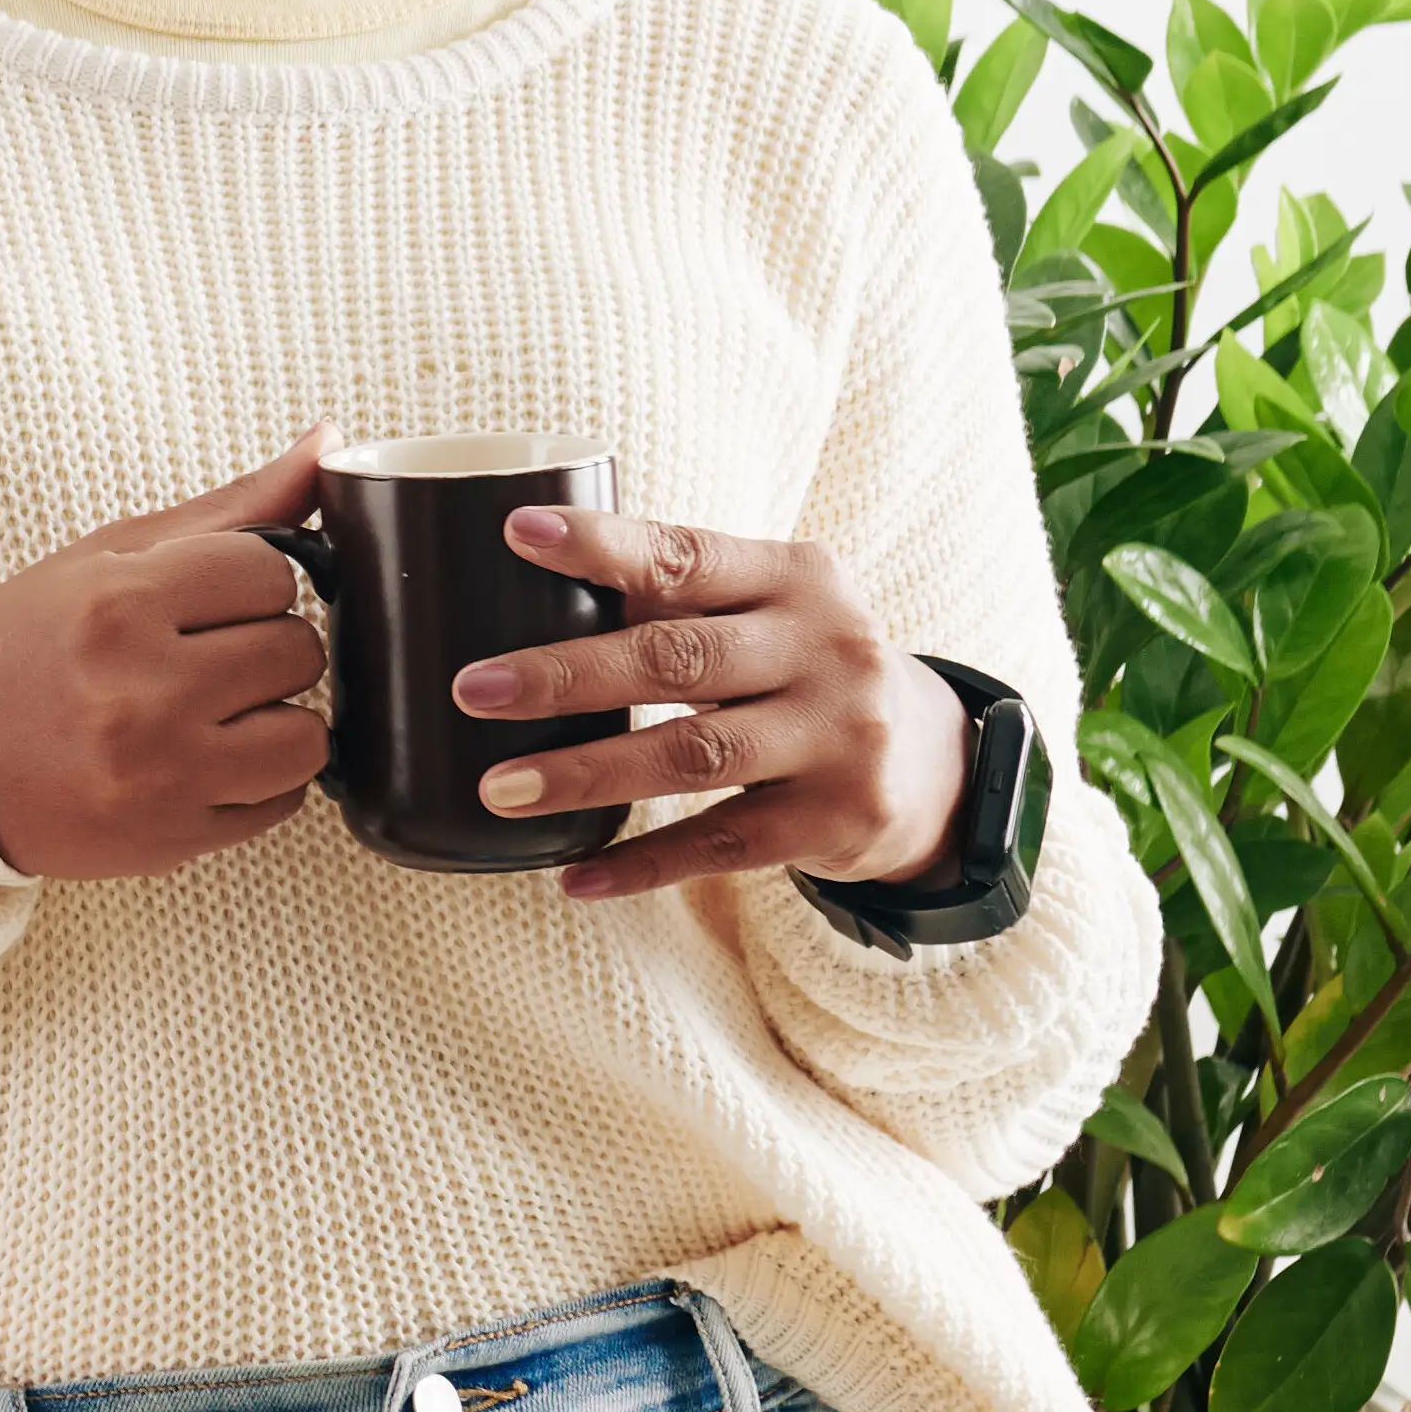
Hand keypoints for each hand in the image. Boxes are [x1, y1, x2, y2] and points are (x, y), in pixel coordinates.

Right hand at [0, 440, 335, 880]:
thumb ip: (233, 507)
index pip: (273, 573)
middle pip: (297, 651)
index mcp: (118, 604)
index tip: (203, 600)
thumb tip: (333, 441)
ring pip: (307, 735)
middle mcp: (140, 691)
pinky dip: (255, 780)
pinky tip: (197, 759)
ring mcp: (160, 774)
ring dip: (272, 720)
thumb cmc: (27, 647)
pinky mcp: (174, 838)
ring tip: (210, 712)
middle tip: (199, 656)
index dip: (247, 583)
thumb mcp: (108, 557)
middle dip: (261, 647)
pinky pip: (283, 801)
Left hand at [458, 502, 964, 905]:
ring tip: (499, 788)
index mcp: (797, 578)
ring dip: (586, 774)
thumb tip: (526, 591)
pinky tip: (572, 877)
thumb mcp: (768, 613)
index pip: (688, 554)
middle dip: (568, 675)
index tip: (518, 534)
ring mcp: (839, 737)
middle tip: (474, 689)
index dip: (604, 545)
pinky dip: (642, 863)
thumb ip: (678, 603)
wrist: (936, 761)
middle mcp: (827, 649)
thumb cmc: (804, 668)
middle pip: (678, 660)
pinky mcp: (837, 818)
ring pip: (692, 755)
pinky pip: (720, 845)